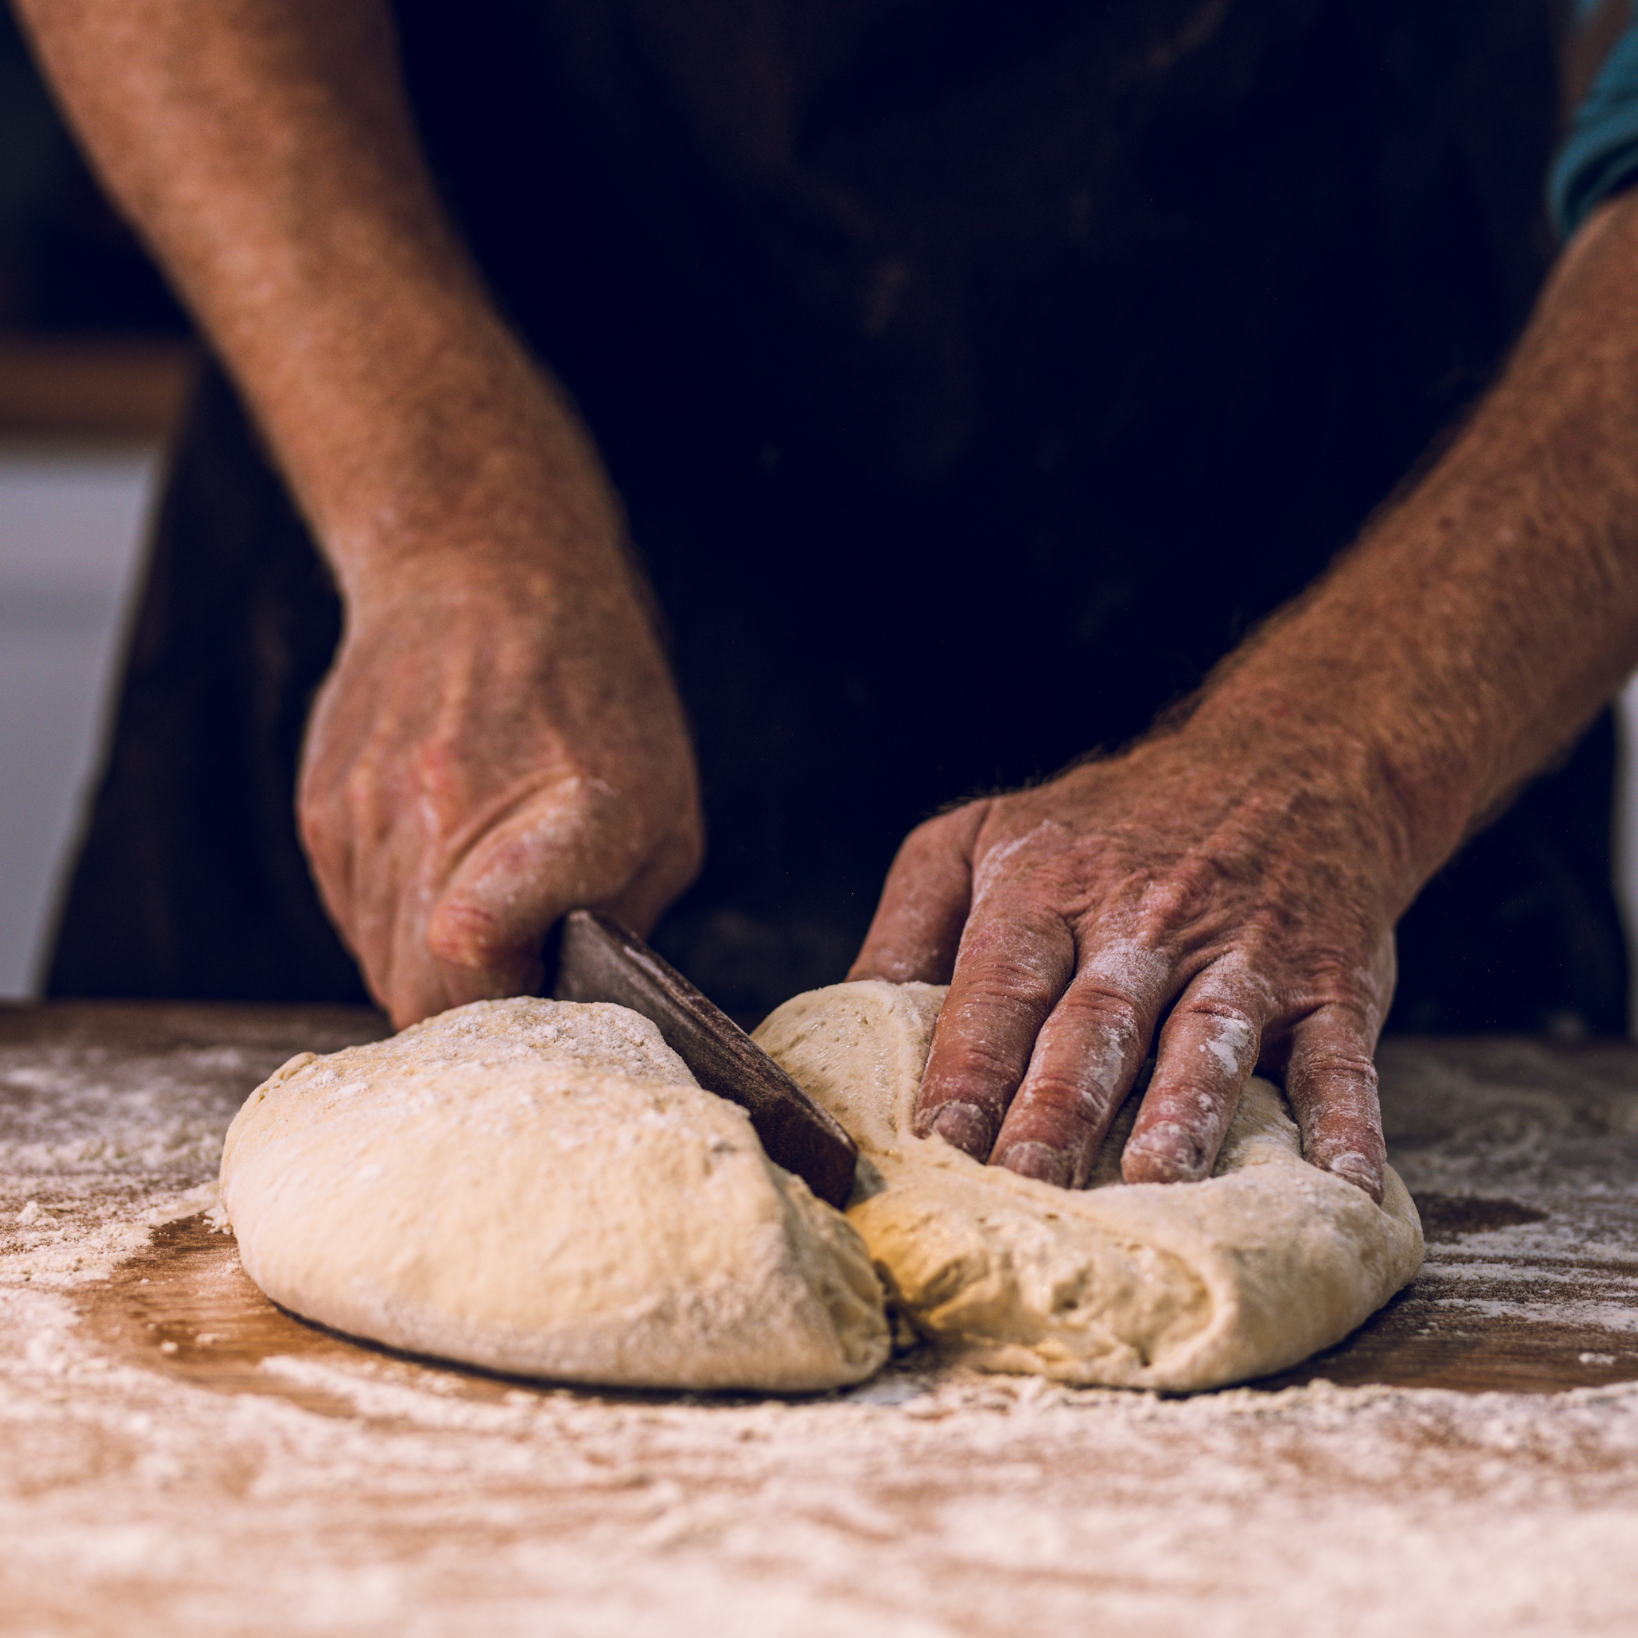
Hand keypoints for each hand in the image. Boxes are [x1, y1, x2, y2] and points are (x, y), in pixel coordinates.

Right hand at [298, 545, 702, 1029]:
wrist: (481, 569)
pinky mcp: (321, 810)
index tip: (491, 966)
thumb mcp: (664, 807)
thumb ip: (626, 916)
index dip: (485, 963)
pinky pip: (352, 917)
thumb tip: (578, 1002)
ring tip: (482, 895)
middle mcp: (452, 814)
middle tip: (517, 976)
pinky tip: (439, 857)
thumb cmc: (595, 693)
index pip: (490, 912)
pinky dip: (395, 918)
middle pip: (426, 992)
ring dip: (432, 963)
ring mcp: (373, 813)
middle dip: (474, 1011)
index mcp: (568, 812)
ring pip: (383, 964)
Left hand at [849, 723, 1399, 1199]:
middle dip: (1057, 1108)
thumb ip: (909, 924)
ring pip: (1211, 1036)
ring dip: (1185, 1109)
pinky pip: (1340, 1056)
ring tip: (1156, 1181)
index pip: (999, 986)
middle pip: (1095, 1024)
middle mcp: (1145, 920)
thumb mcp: (982, 834)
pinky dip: (1344, 1120)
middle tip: (1024, 1187)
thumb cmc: (1109, 823)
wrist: (1288, 763)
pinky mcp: (1331, 982)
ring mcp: (1244, 952)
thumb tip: (846, 1021)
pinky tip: (1336, 1185)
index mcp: (1048, 888)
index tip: (937, 1142)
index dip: (969, 1064)